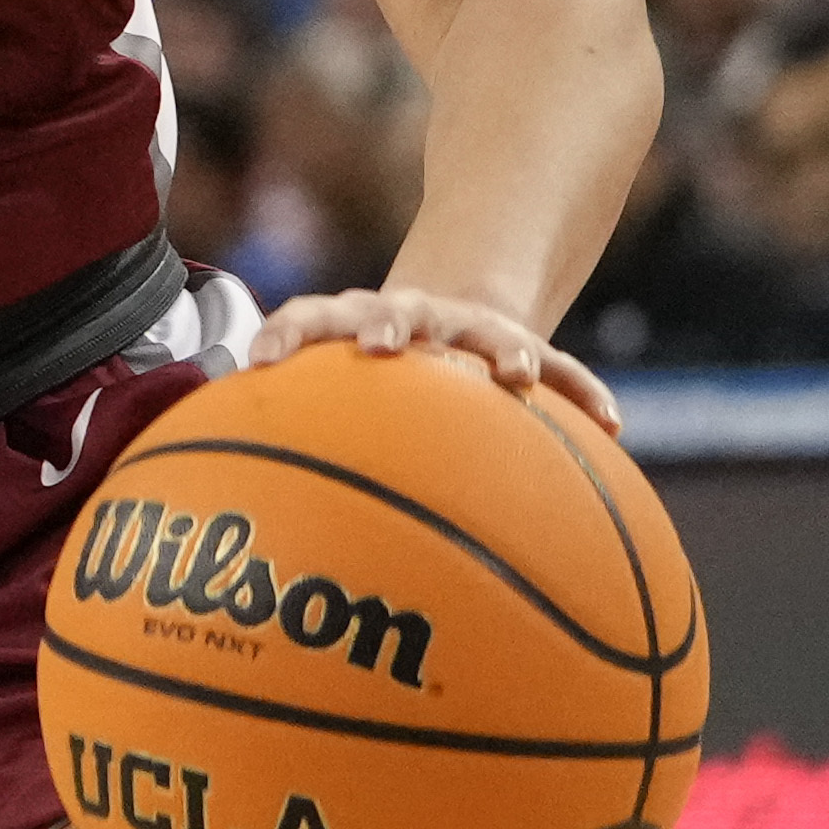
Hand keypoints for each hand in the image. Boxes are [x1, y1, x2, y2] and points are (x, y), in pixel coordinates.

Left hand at [243, 286, 614, 430]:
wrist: (441, 327)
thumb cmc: (367, 388)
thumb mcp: (326, 405)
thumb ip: (281, 442)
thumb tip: (218, 517)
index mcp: (349, 328)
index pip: (308, 318)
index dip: (283, 335)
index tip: (262, 361)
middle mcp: (409, 319)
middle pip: (397, 311)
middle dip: (390, 322)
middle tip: (385, 342)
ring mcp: (469, 329)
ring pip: (487, 330)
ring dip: (500, 347)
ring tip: (516, 372)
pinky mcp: (522, 350)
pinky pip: (562, 372)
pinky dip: (582, 392)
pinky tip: (610, 423)